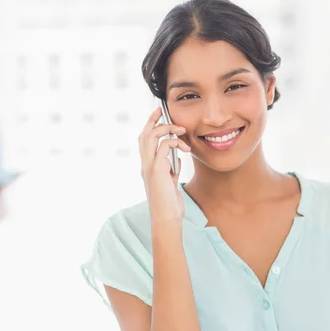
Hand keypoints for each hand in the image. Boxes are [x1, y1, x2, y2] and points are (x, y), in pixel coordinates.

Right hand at [139, 107, 190, 223]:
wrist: (167, 219)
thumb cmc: (170, 205)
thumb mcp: (171, 183)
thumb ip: (171, 170)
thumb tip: (177, 158)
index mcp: (147, 166)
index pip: (144, 141)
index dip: (150, 126)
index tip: (158, 115)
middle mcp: (145, 164)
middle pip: (144, 134)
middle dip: (153, 120)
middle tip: (163, 111)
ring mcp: (149, 167)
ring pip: (151, 136)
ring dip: (167, 129)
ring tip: (181, 130)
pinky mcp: (156, 170)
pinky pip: (163, 146)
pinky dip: (174, 142)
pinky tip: (185, 149)